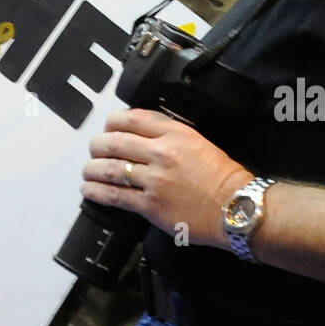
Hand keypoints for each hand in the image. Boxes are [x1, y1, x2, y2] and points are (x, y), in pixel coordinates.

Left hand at [81, 109, 251, 248]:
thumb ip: (169, 135)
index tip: (107, 127)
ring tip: (87, 171)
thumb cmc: (223, 177)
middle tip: (94, 150)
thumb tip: (141, 134)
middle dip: (97, 146)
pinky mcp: (150, 205)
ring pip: (110, 169)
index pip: (132, 119)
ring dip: (92, 169)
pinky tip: (89, 190)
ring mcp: (154, 180)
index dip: (112, 122)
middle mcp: (161, 153)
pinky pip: (115, 196)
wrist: (237, 207)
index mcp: (174, 133)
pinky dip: (97, 192)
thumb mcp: (198, 141)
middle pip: (114, 142)